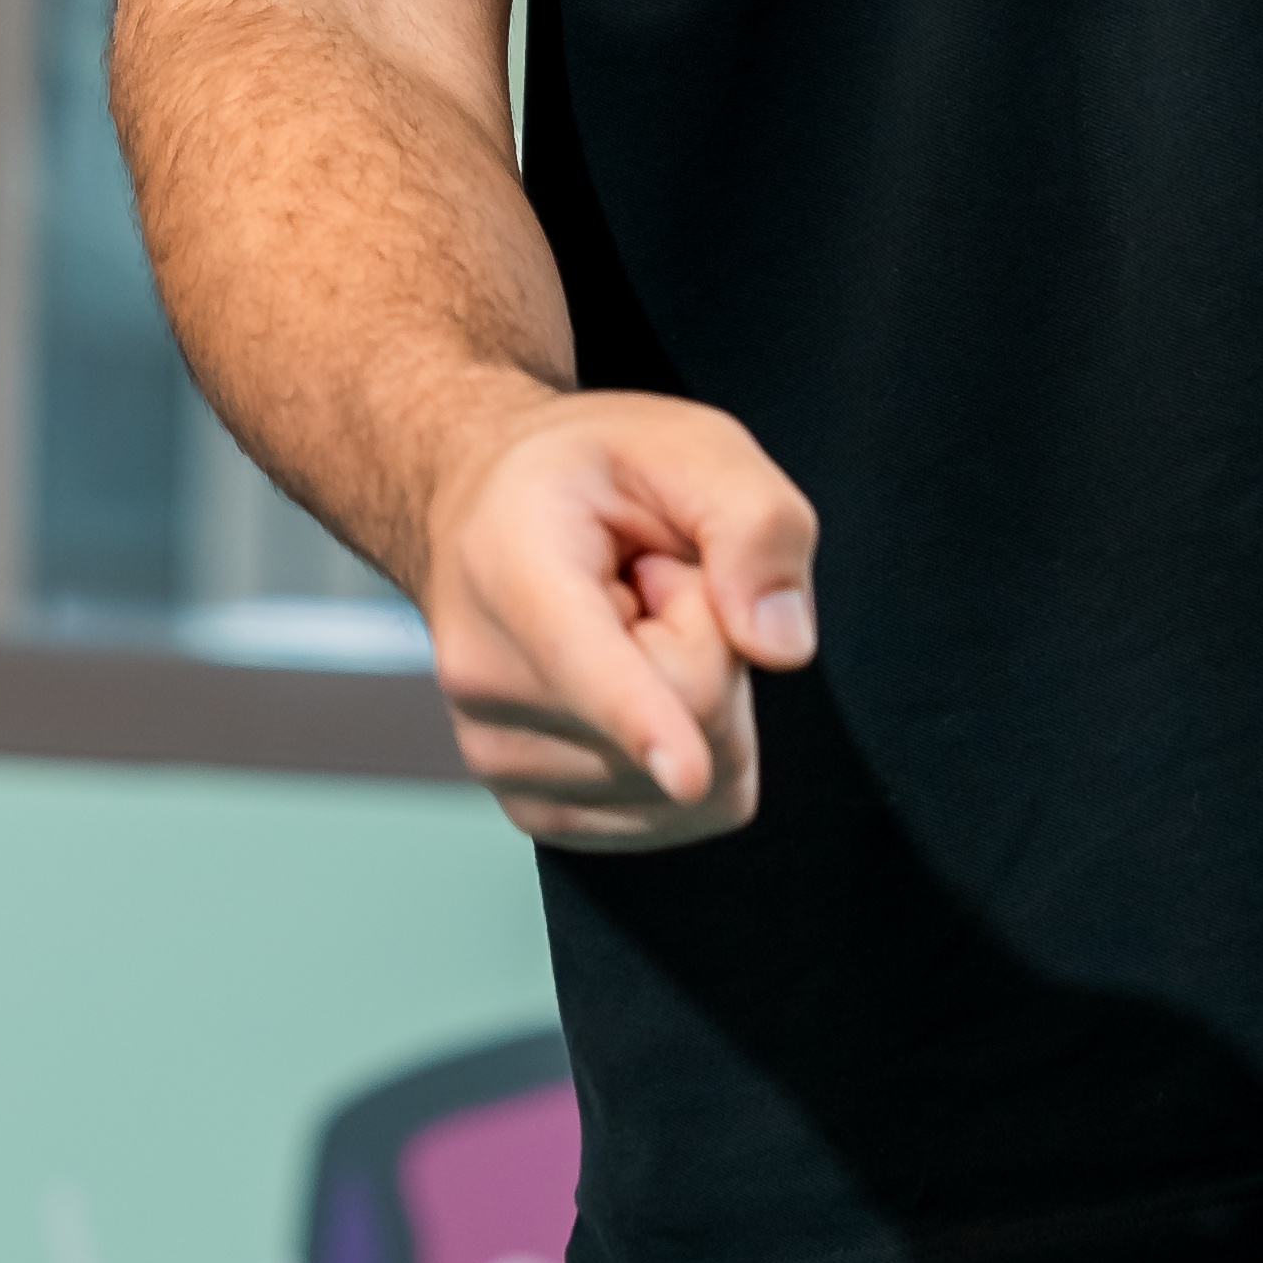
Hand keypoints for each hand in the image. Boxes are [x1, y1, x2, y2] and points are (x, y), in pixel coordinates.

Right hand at [417, 389, 818, 850]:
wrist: (482, 515)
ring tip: (630, 624)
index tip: (683, 773)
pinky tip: (627, 683)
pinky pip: (675, 818)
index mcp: (511, 565)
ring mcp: (498, 755)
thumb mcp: (689, 444)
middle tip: (654, 581)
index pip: (588, 663)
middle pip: (691, 716)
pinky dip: (682, 753)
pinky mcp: (533, 805)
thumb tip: (780, 644)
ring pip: (690, 782)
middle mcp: (485, 675)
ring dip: (696, 700)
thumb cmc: (587, 475)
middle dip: (715, 646)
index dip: (642, 719)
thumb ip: (754, 522)